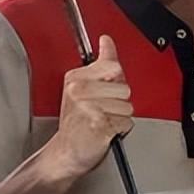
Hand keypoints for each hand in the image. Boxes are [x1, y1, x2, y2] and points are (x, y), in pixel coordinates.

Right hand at [43, 35, 132, 177]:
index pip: (114, 66)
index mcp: (76, 77)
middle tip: (103, 109)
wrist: (66, 152)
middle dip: (120, 101)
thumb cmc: (77, 121)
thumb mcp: (85, 86)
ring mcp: (87, 107)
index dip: (116, 80)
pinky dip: (120, 130)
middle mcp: (79, 90)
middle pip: (125, 88)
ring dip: (120, 117)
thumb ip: (101, 61)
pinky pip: (126, 123)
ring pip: (127, 106)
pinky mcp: (97, 124)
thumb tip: (106, 40)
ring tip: (104, 120)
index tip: (103, 89)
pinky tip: (105, 130)